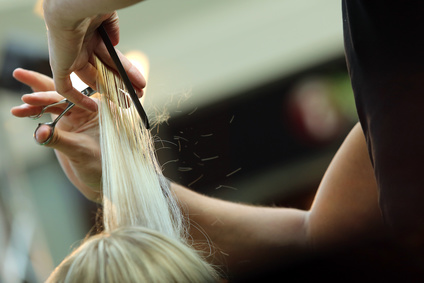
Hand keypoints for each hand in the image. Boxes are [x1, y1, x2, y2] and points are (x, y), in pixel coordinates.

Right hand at [11, 68, 101, 201]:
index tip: (29, 98)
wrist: (102, 179)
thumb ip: (59, 140)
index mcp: (98, 109)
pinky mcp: (68, 125)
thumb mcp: (81, 152)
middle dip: (39, 88)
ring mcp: (77, 116)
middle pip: (61, 93)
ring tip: (16, 110)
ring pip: (53, 104)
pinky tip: (24, 111)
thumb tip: (38, 132)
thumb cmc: (101, 165)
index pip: (71, 98)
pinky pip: (51, 115)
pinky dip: (37, 113)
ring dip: (34, 106)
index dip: (48, 97)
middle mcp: (88, 109)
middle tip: (18, 74)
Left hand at [42, 0, 145, 111]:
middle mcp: (80, 47)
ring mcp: (70, 57)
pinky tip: (94, 109)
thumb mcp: (107, 17)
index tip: (137, 81)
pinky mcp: (60, 66)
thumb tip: (115, 44)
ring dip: (111, 92)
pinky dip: (78, 99)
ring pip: (93, 80)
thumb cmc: (89, 5)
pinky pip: (66, 88)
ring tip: (129, 102)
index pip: (109, 58)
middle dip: (122, 84)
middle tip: (137, 95)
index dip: (124, 70)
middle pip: (103, 71)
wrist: (72, 5)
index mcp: (90, 35)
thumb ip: (112, 30)